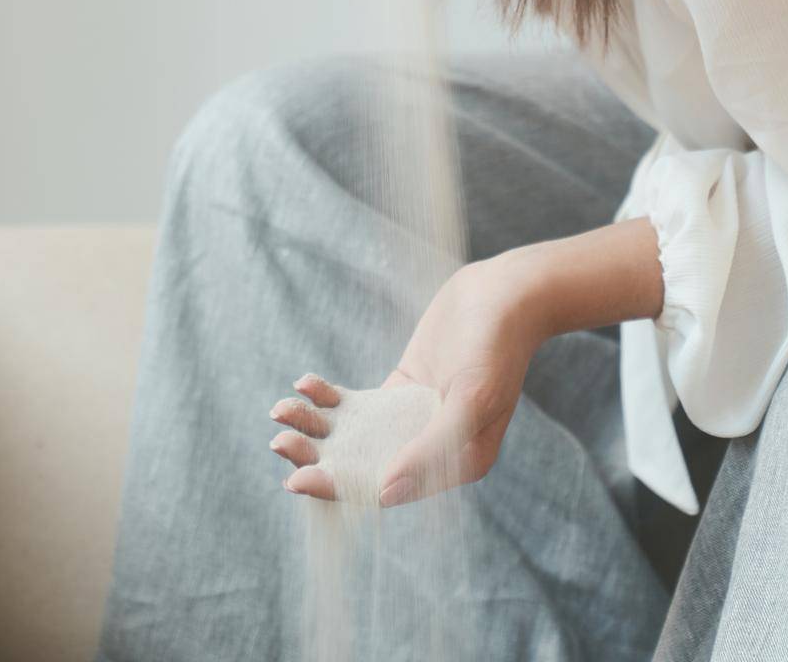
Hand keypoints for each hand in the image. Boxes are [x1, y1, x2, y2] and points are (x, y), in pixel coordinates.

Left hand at [269, 257, 546, 506]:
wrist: (508, 294)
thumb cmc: (498, 346)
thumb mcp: (471, 400)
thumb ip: (430, 448)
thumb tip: (383, 493)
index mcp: (454, 465)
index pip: (385, 489)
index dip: (339, 489)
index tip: (297, 480)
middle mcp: (430, 449)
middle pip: (362, 464)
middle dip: (317, 458)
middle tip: (279, 441)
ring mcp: (412, 417)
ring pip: (352, 434)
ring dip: (315, 426)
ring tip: (280, 409)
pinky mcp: (401, 387)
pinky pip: (357, 404)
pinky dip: (330, 397)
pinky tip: (305, 384)